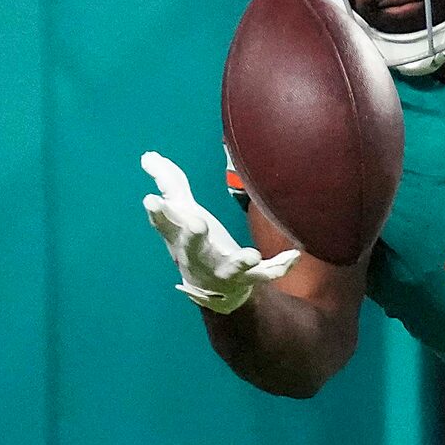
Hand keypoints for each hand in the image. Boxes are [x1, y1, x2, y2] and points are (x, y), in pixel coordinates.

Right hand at [141, 152, 296, 311]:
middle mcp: (199, 257)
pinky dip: (280, 266)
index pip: (164, 225)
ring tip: (251, 254)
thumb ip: (170, 185)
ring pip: (232, 268)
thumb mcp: (181, 214)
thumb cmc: (194, 243)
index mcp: (179, 240)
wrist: (211, 289)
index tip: (151, 200)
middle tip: (196, 223)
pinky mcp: (248, 278)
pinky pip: (266, 274)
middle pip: (192, 248)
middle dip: (193, 237)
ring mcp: (224, 270)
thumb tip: (148, 156)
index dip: (158, 213)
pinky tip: (295, 255)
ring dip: (241, 262)